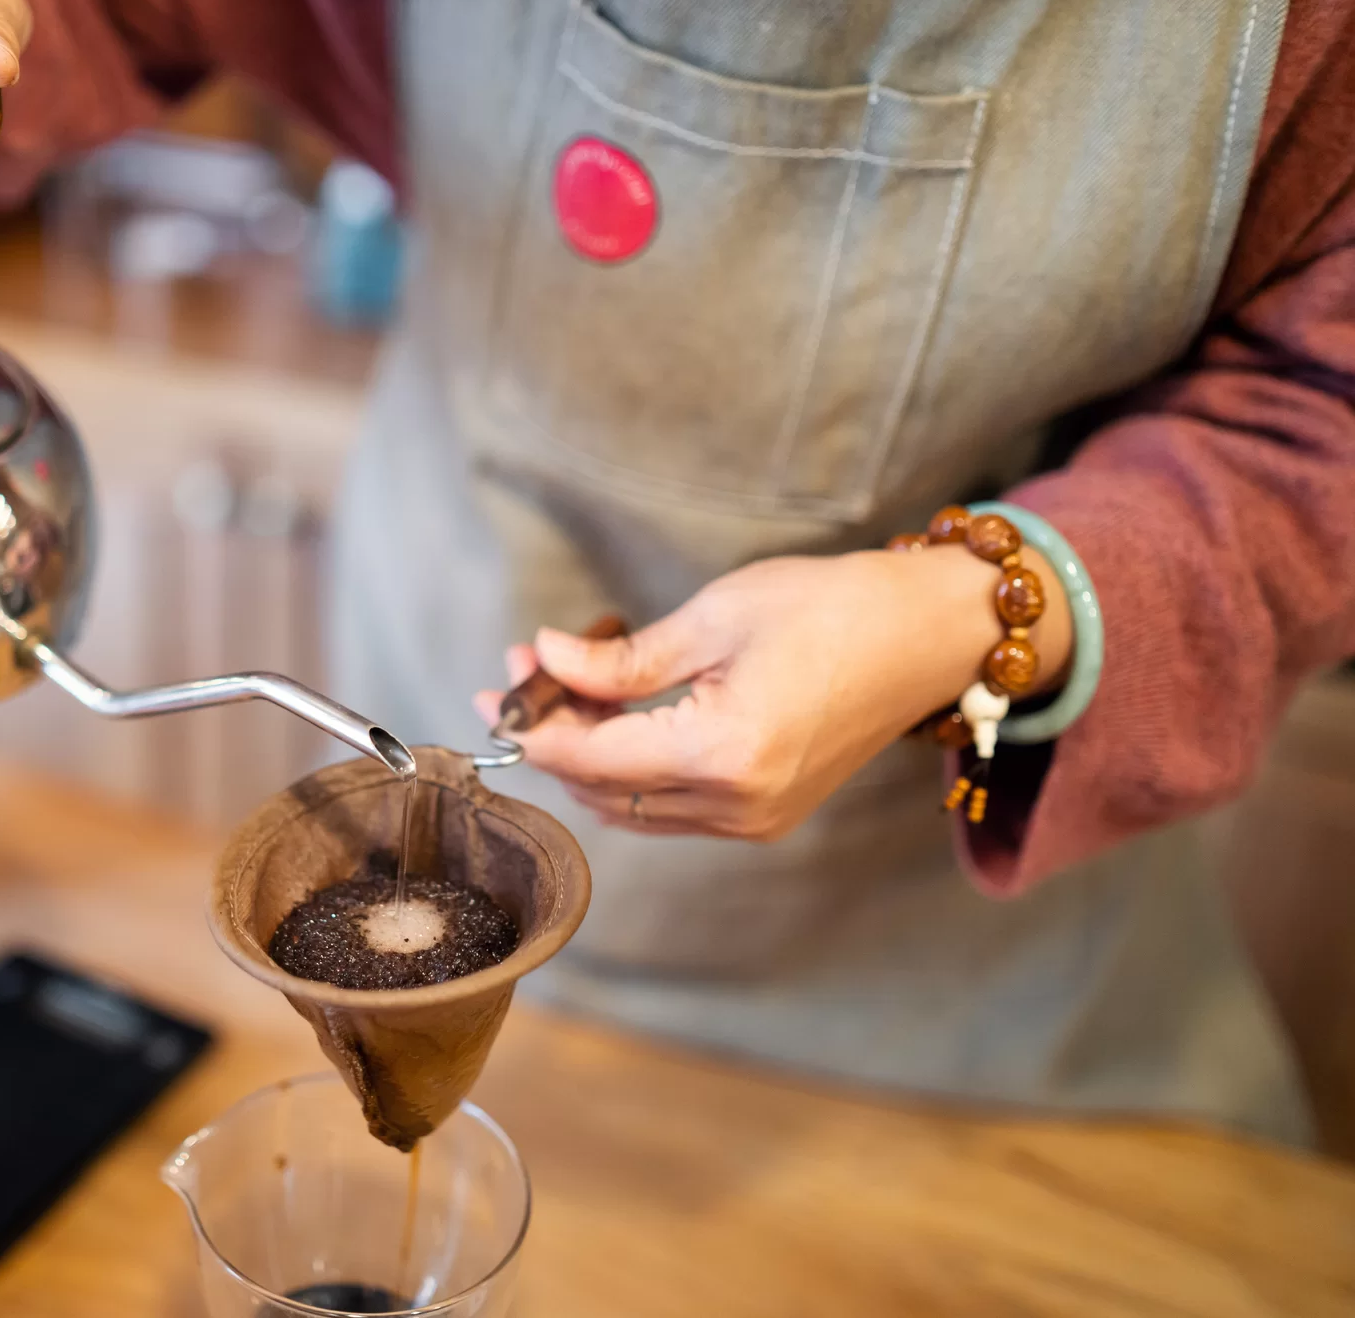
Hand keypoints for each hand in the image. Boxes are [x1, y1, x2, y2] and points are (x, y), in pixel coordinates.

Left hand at [472, 547, 1072, 839]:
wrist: (928, 634)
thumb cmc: (831, 608)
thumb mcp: (713, 617)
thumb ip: (620, 658)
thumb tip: (546, 658)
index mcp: (722, 755)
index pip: (589, 759)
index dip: (534, 724)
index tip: (502, 680)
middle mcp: (736, 806)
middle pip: (602, 789)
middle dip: (554, 732)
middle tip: (526, 666)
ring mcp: (754, 821)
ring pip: (631, 806)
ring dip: (589, 751)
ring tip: (565, 679)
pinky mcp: (766, 816)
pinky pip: (670, 807)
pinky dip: (632, 766)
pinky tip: (619, 710)